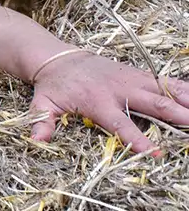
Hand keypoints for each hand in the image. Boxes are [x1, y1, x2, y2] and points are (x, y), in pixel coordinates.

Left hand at [30, 50, 188, 154]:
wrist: (58, 57)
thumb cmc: (53, 85)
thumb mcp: (42, 103)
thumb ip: (42, 121)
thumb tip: (37, 140)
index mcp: (98, 102)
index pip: (121, 124)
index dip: (137, 139)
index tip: (155, 153)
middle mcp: (119, 89)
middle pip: (153, 104)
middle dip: (177, 115)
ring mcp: (131, 79)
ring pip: (165, 89)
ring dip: (186, 100)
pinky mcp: (138, 73)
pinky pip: (165, 81)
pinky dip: (183, 88)